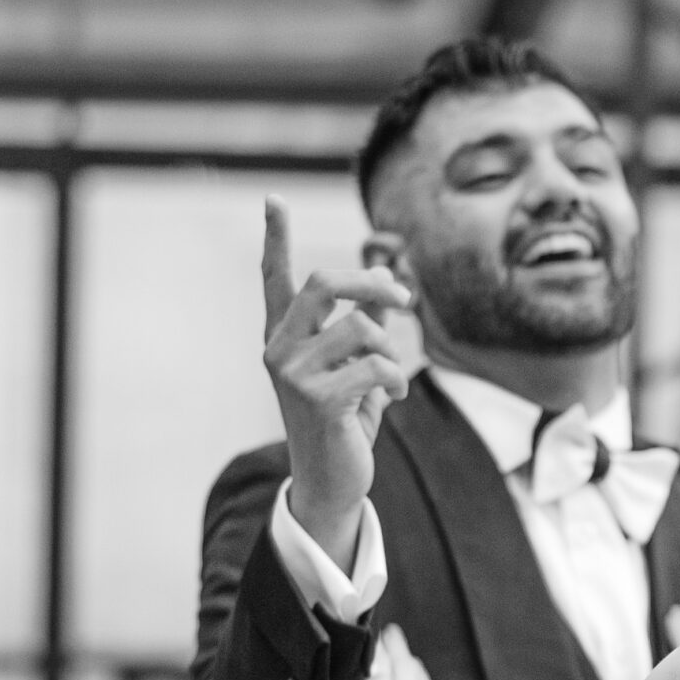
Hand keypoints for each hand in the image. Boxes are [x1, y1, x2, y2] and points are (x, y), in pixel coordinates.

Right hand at [260, 198, 414, 570]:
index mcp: (282, 336)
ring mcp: (294, 373)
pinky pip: (376, 364)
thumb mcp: (354, 365)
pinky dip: (396, 378)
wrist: (332, 480)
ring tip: (392, 378)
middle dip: (374, 284)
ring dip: (391, 350)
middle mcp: (279, 349)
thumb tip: (384, 278)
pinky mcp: (318, 399)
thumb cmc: (344, 420)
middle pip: (327, 284)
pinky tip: (393, 396)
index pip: (274, 279)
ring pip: (362, 328)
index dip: (276, 238)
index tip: (273, 198)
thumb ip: (364, 321)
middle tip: (406, 299)